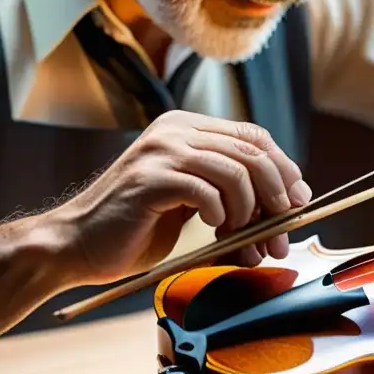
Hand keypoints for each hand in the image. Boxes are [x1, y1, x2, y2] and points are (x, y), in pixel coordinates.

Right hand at [50, 110, 311, 283]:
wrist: (76, 245)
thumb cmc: (135, 229)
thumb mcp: (189, 200)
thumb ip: (228, 191)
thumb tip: (287, 202)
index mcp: (186, 128)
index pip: (254, 136)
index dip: (283, 168)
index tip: (298, 203)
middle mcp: (175, 130)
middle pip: (253, 152)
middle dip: (277, 198)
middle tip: (281, 237)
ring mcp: (161, 151)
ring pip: (237, 172)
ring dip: (252, 215)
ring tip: (245, 245)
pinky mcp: (150, 178)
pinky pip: (207, 192)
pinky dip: (221, 215)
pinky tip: (212, 231)